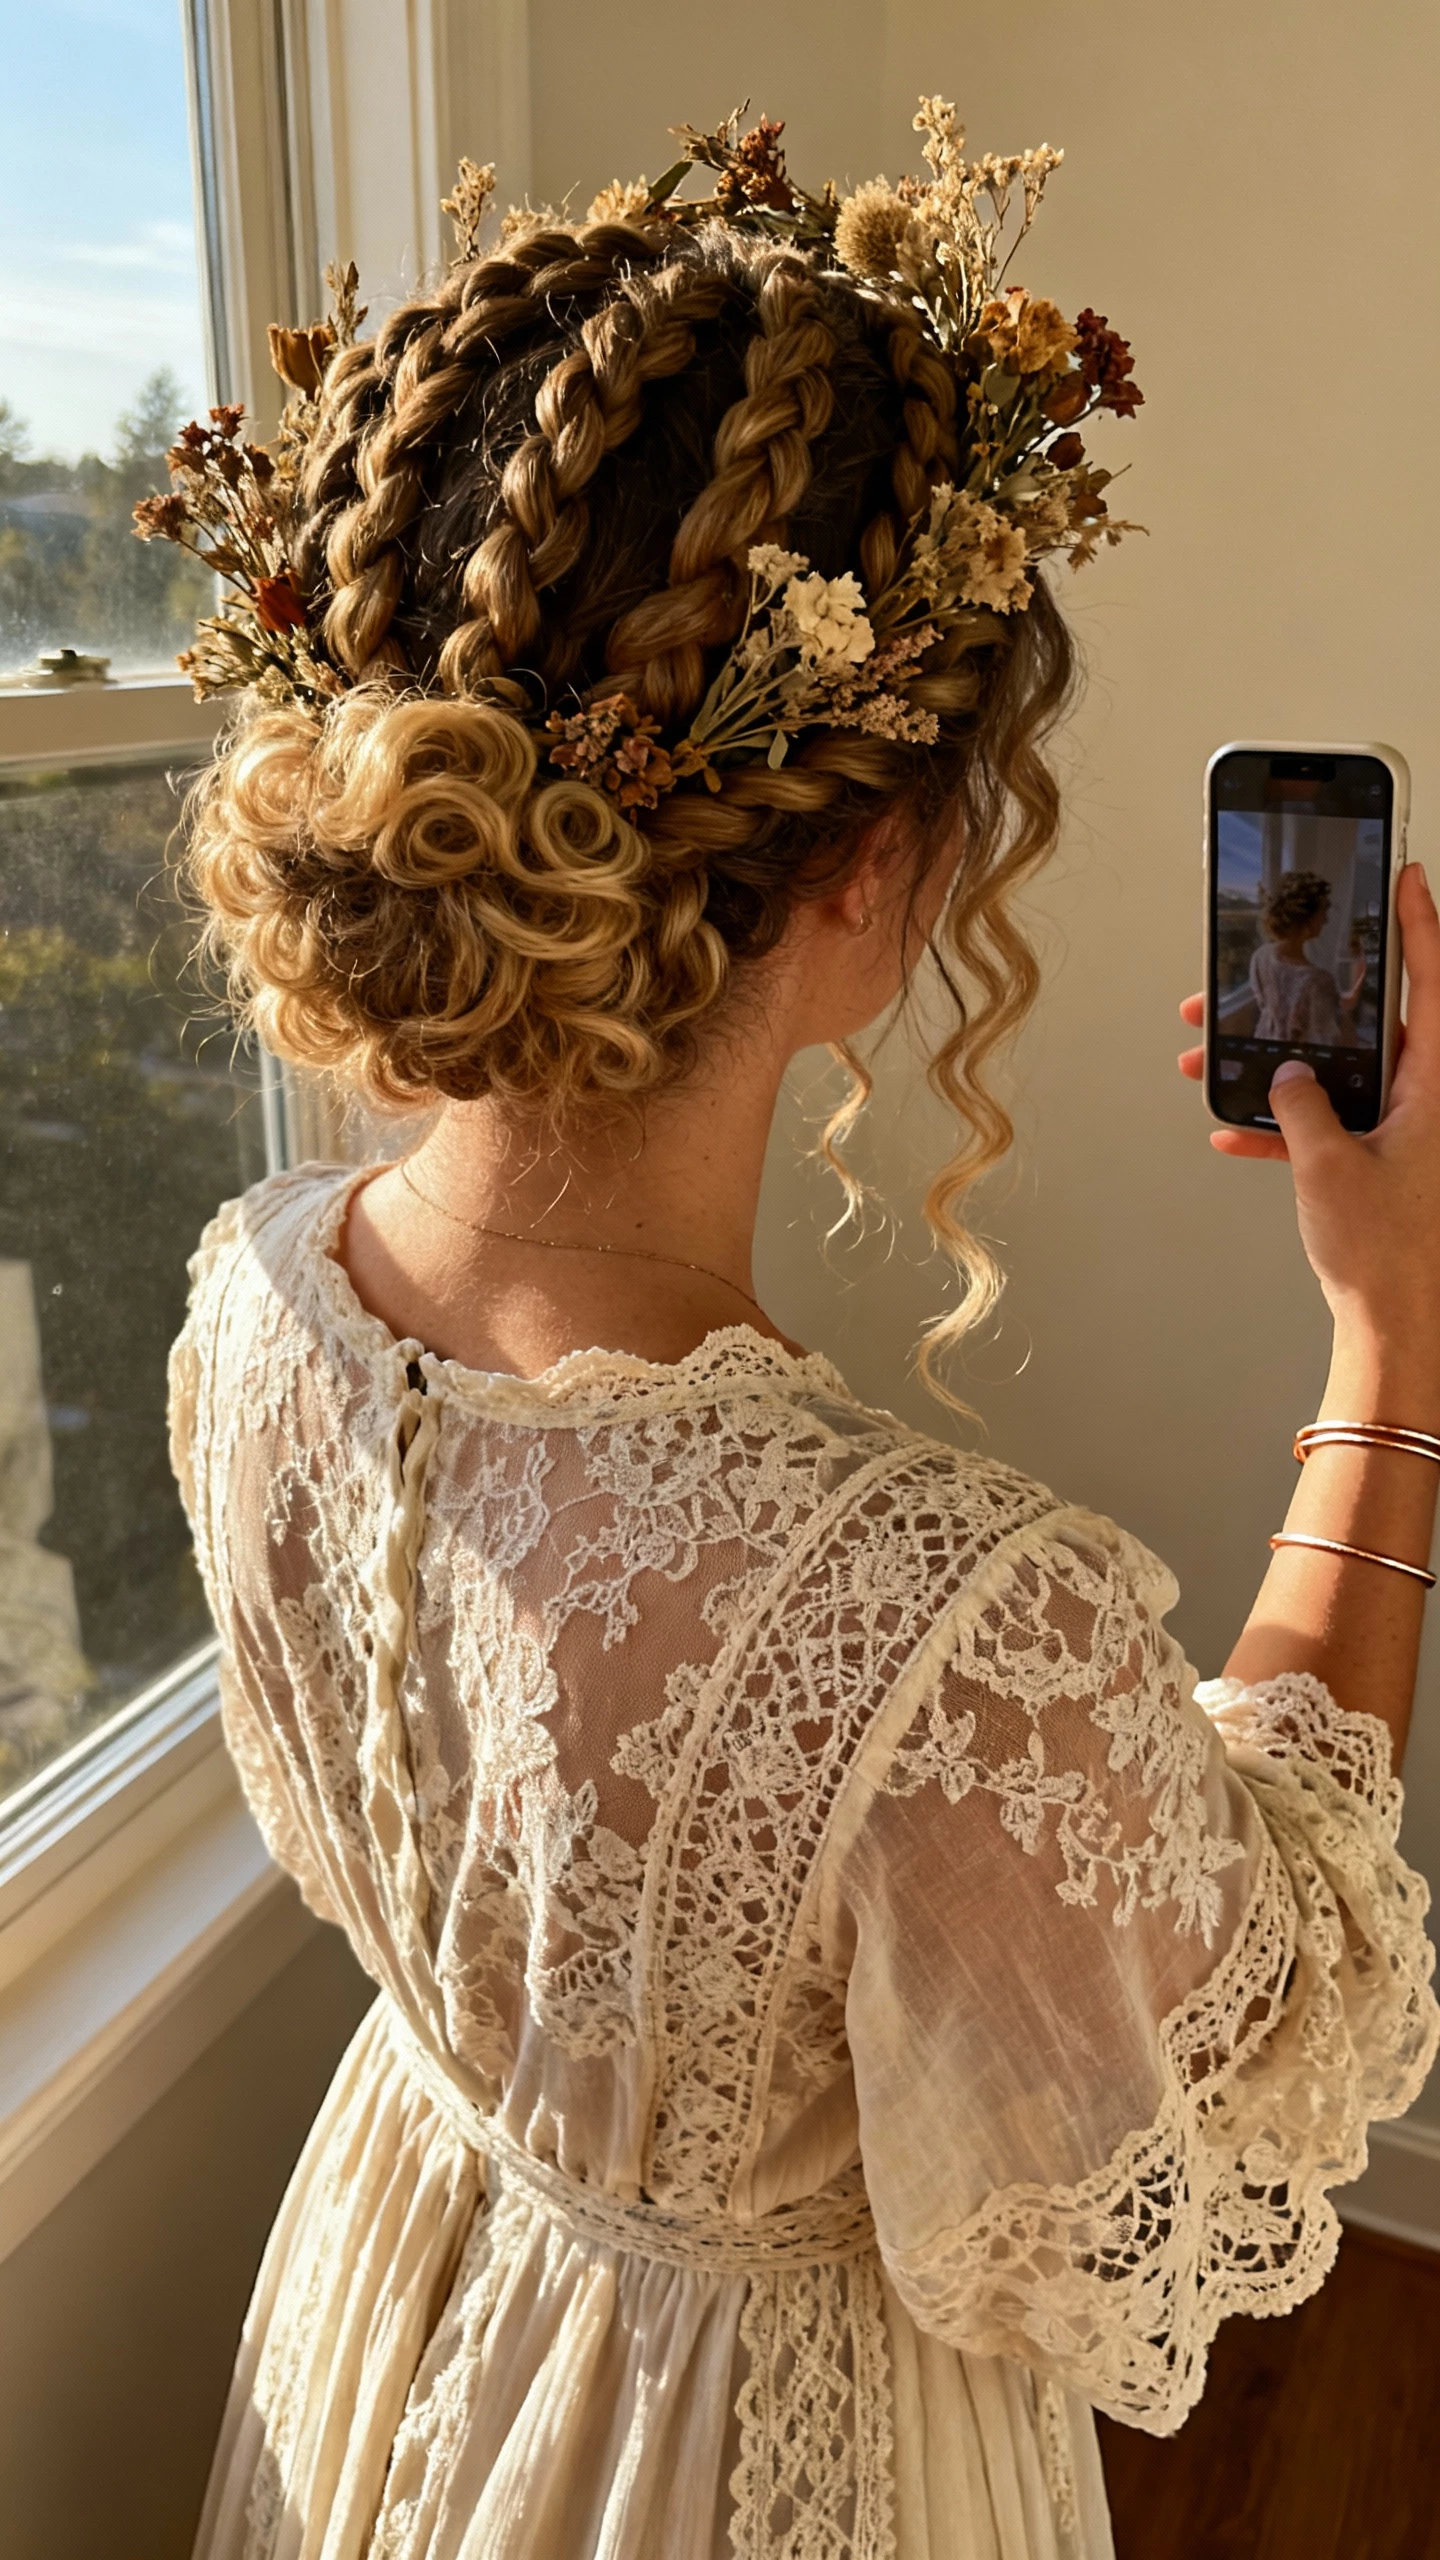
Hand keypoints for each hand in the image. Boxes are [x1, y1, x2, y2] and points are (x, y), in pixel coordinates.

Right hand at [1177, 863, 1439, 1363]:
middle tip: (1258, 974)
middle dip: (1304, 1000)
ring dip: (1279, 1066)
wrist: (1399, 1331)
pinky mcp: (1383, 1163)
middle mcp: (1427, 1099)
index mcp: (1435, 1084)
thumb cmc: (1390, 1255)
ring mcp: (1406, 1130)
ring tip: (1217, 1060)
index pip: (1432, 979)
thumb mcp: (1328, 1165)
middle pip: (1367, 1023)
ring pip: (1338, 1074)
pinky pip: (1329, 1124)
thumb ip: (1301, 1106)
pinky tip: (1238, 1131)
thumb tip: (1287, 1075)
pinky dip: (1284, 1125)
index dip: (1418, 920)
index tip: (1403, 874)